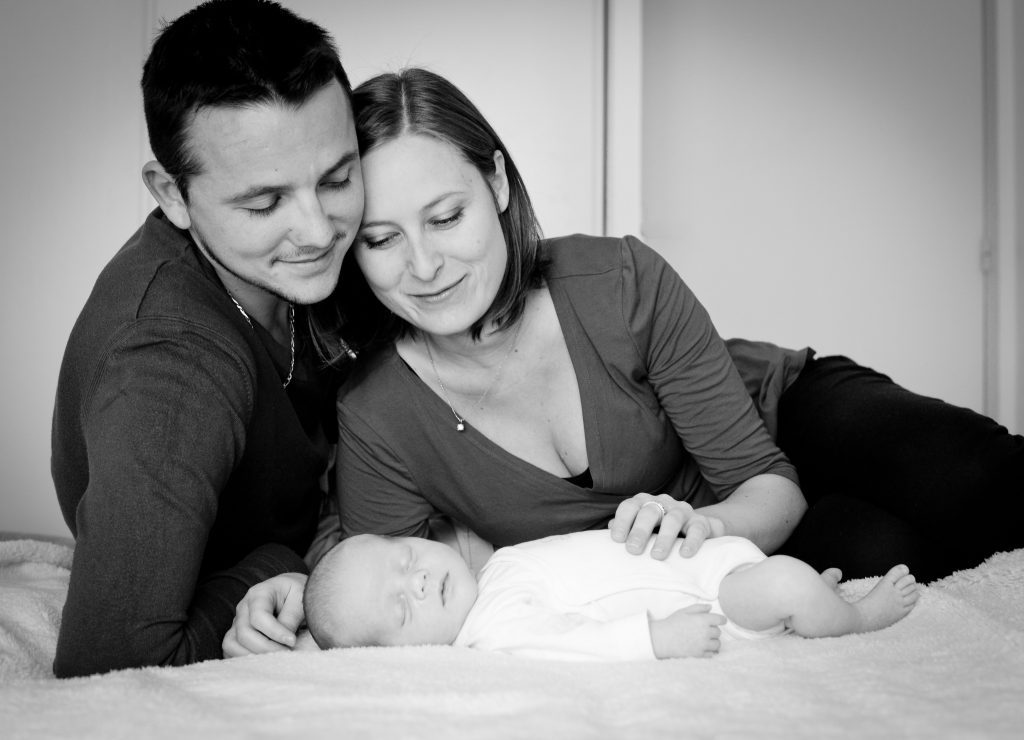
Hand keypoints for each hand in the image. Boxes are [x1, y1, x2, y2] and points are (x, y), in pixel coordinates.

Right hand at [222, 572, 306, 657]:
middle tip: (286, 653)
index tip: (292, 641)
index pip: (259, 617)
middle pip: (244, 633)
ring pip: (231, 644)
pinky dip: (243, 659)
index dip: (275, 632)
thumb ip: (291, 617)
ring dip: (253, 655)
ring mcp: (237, 621)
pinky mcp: (235, 634)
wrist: (294, 594)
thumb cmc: (298, 594)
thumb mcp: (300, 599)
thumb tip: (284, 640)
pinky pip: (230, 651)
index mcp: (259, 594)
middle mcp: (243, 607)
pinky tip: (264, 660)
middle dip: (266, 648)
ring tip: (275, 658)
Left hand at [608, 493, 724, 559]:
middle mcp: (663, 503)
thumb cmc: (660, 532)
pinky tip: (684, 554)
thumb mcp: (643, 531)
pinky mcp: (701, 522)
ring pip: (673, 518)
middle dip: (640, 530)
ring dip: (664, 537)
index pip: (630, 506)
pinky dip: (691, 541)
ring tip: (657, 556)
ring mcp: (683, 511)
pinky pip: (698, 528)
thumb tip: (609, 532)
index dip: (622, 521)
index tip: (617, 539)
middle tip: (633, 550)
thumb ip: (627, 531)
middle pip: (649, 511)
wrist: (696, 530)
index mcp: (644, 503)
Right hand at [648, 604, 725, 658]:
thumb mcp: (684, 611)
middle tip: (705, 630)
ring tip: (705, 640)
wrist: (663, 639)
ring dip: (713, 641)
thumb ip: (699, 608)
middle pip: (718, 632)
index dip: (721, 620)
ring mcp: (703, 645)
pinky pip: (711, 654)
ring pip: (717, 644)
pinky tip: (703, 648)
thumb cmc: (672, 623)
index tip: (719, 621)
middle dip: (714, 630)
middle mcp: (705, 632)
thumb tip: (710, 607)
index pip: (721, 620)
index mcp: (703, 620)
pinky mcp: (700, 654)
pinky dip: (709, 651)